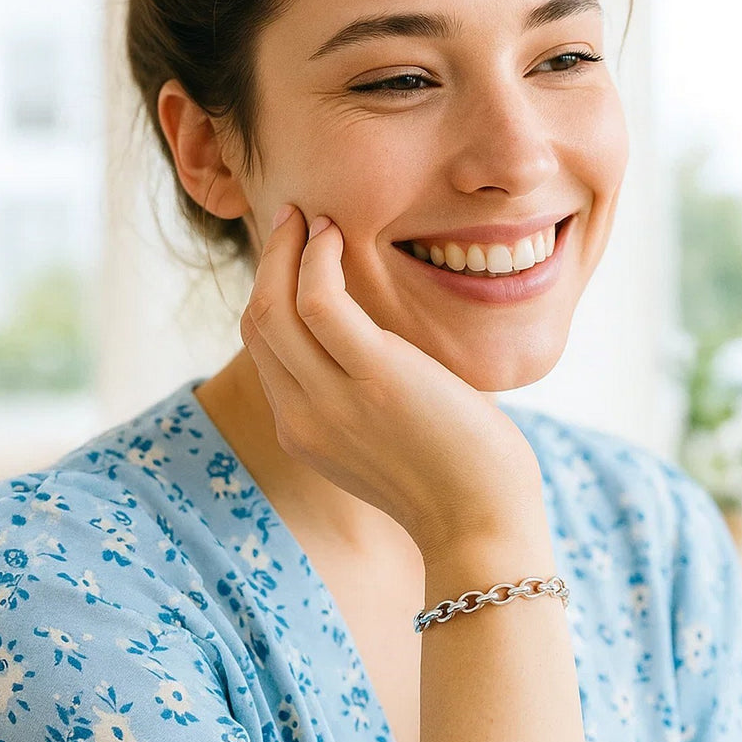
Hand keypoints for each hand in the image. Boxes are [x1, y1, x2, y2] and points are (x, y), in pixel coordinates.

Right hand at [239, 205, 543, 557]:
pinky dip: (319, 258)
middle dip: (268, 260)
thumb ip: (360, 395)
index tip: (292, 252)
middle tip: (291, 217)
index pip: (265, 347)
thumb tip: (374, 345)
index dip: (270, 291)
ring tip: (312, 216)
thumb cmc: (452, 476)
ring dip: (287, 249)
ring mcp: (332, 400)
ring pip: (275, 305)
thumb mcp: (383, 438)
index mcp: (304, 430)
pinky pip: (320, 301)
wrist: (483, 525)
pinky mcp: (375, 377)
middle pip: (257, 320)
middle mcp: (302, 416)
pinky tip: (336, 235)